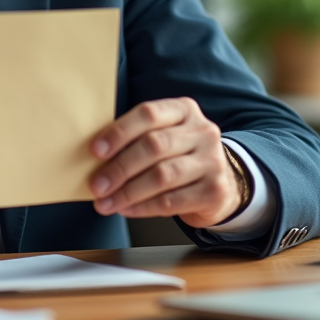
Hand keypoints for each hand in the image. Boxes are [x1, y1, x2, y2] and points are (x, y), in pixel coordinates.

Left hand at [88, 97, 241, 227]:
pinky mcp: (214, 191)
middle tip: (97, 185)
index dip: (119, 131)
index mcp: (184, 110)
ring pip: (162, 175)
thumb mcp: (166, 136)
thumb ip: (138, 138)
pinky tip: (126, 209)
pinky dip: (143, 207)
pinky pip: (171, 201)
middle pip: (154, 145)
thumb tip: (96, 156)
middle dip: (120, 167)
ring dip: (128, 191)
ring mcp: (212, 161)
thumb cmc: (179, 157)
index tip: (95, 150)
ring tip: (106, 202)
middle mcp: (202, 132)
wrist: (223, 184)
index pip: (149, 113)